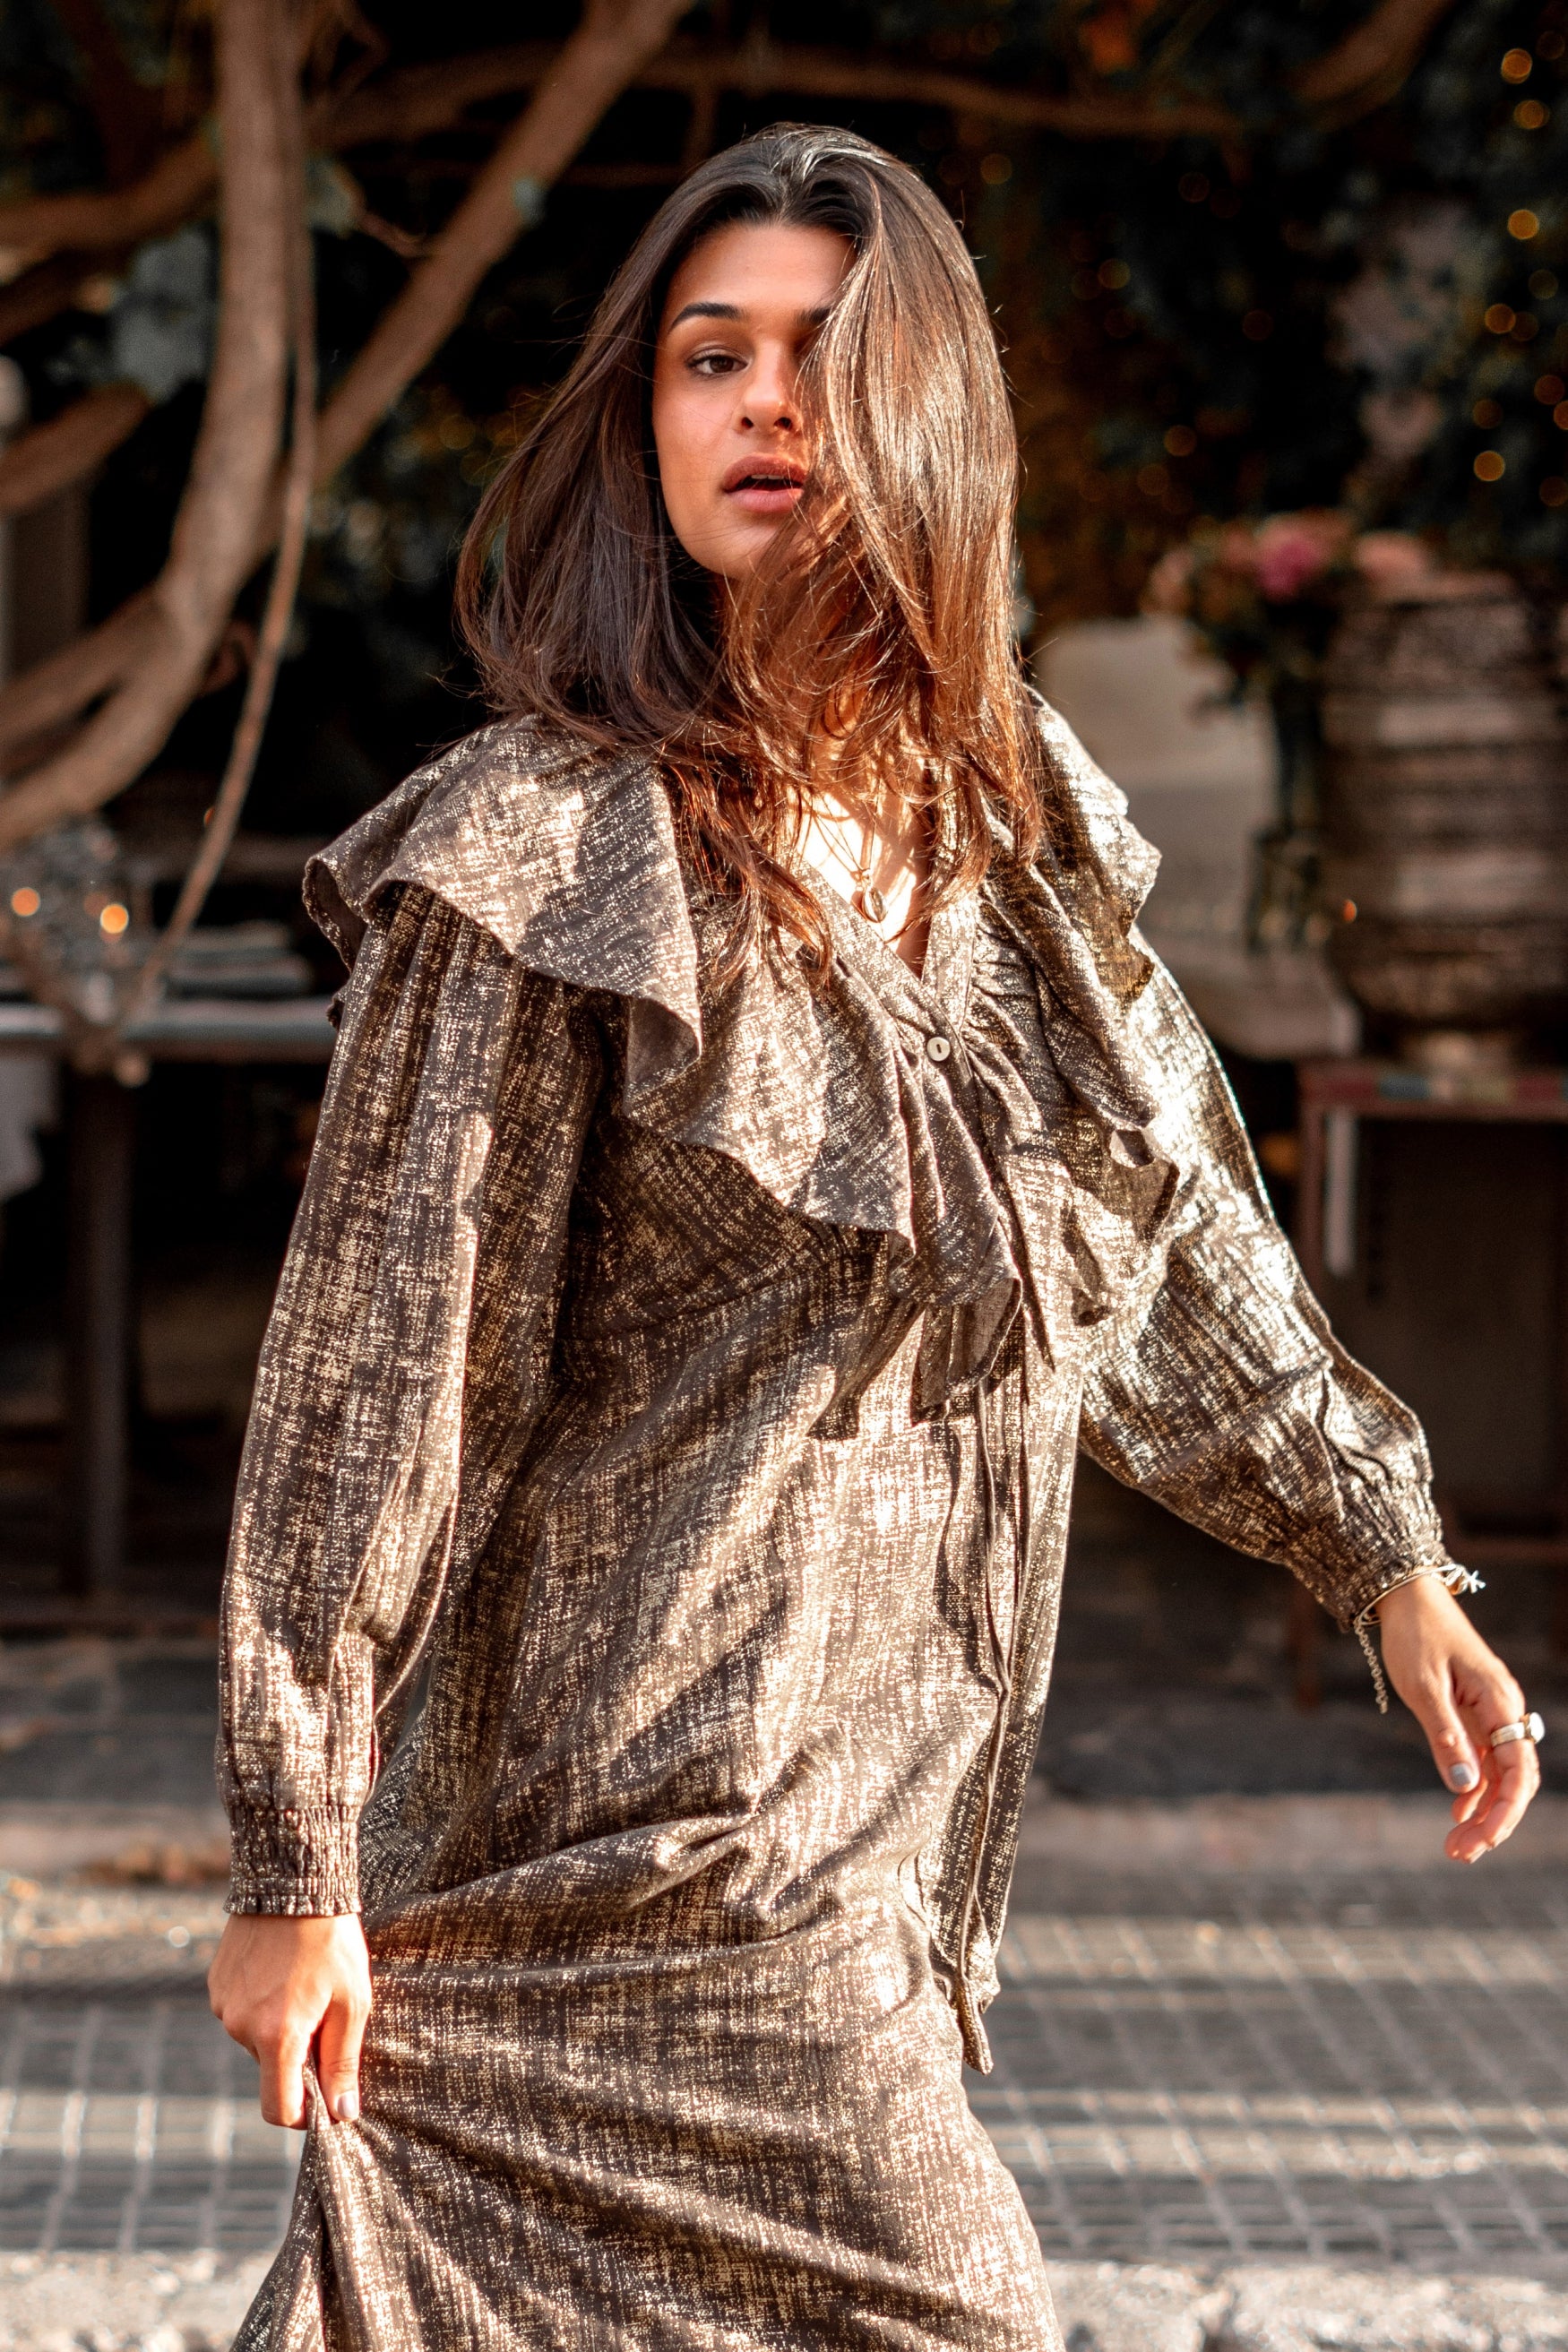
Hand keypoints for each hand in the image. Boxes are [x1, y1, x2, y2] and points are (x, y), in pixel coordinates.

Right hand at [207, 1913, 371, 2128]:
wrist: (294, 1881)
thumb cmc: (332, 1942)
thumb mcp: (352, 2002)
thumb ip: (343, 2061)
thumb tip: (342, 2114)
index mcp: (277, 2036)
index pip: (278, 2109)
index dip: (304, 2114)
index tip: (324, 2099)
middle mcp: (241, 2028)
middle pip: (272, 2070)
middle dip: (299, 2056)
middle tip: (325, 2013)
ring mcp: (224, 2006)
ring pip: (256, 2040)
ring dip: (280, 2028)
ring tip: (303, 1984)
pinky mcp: (216, 1985)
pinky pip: (242, 2013)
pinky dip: (263, 2005)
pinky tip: (282, 1971)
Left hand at [1375, 1577, 1540, 1862]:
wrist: (1407, 1596)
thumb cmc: (1415, 1635)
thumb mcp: (1423, 1688)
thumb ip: (1445, 1737)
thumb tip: (1464, 1788)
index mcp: (1500, 1702)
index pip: (1518, 1770)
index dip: (1506, 1812)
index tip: (1484, 1842)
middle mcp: (1503, 1710)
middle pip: (1512, 1780)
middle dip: (1492, 1822)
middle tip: (1459, 1855)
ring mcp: (1489, 1713)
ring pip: (1497, 1774)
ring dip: (1480, 1811)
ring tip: (1454, 1846)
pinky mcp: (1472, 1713)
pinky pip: (1481, 1760)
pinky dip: (1471, 1789)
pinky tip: (1457, 1814)